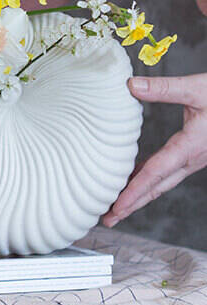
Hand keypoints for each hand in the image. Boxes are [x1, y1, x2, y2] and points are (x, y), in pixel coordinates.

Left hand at [102, 75, 206, 226]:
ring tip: (117, 204)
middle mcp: (191, 158)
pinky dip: (150, 180)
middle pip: (156, 187)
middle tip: (108, 219)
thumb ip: (164, 89)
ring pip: (162, 182)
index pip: (155, 174)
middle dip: (132, 204)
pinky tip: (136, 178)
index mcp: (189, 147)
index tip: (116, 207)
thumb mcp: (196, 88)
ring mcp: (193, 158)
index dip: (134, 192)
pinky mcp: (194, 153)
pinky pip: (168, 173)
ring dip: (140, 194)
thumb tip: (131, 86)